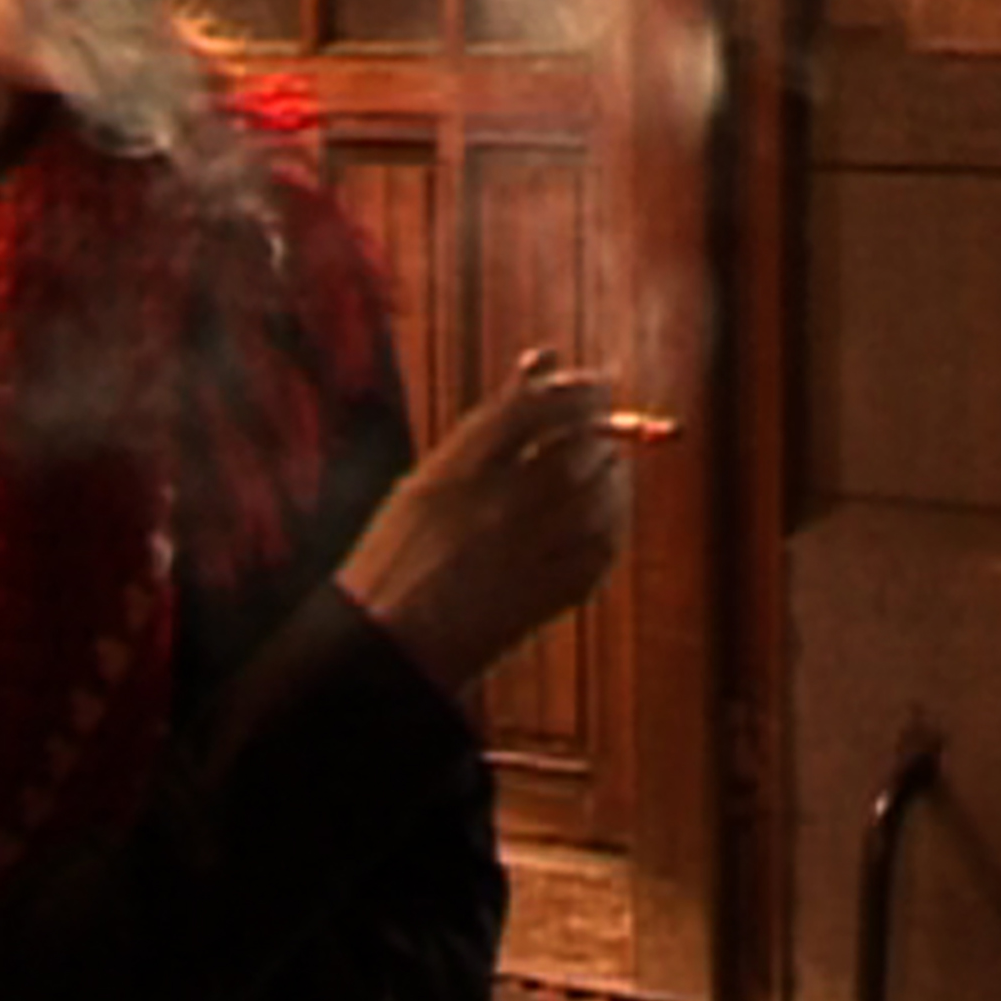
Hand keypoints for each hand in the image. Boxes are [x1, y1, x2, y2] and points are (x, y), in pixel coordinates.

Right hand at [336, 348, 634, 691]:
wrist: (386, 642)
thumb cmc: (405, 549)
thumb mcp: (434, 476)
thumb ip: (496, 419)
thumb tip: (546, 358)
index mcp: (456, 470)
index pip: (540, 407)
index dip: (583, 389)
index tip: (601, 384)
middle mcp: (493, 507)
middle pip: (579, 450)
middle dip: (604, 435)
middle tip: (608, 433)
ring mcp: (524, 554)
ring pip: (601, 497)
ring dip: (615, 478)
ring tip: (607, 473)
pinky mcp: (548, 595)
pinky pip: (605, 548)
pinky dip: (614, 525)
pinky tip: (604, 520)